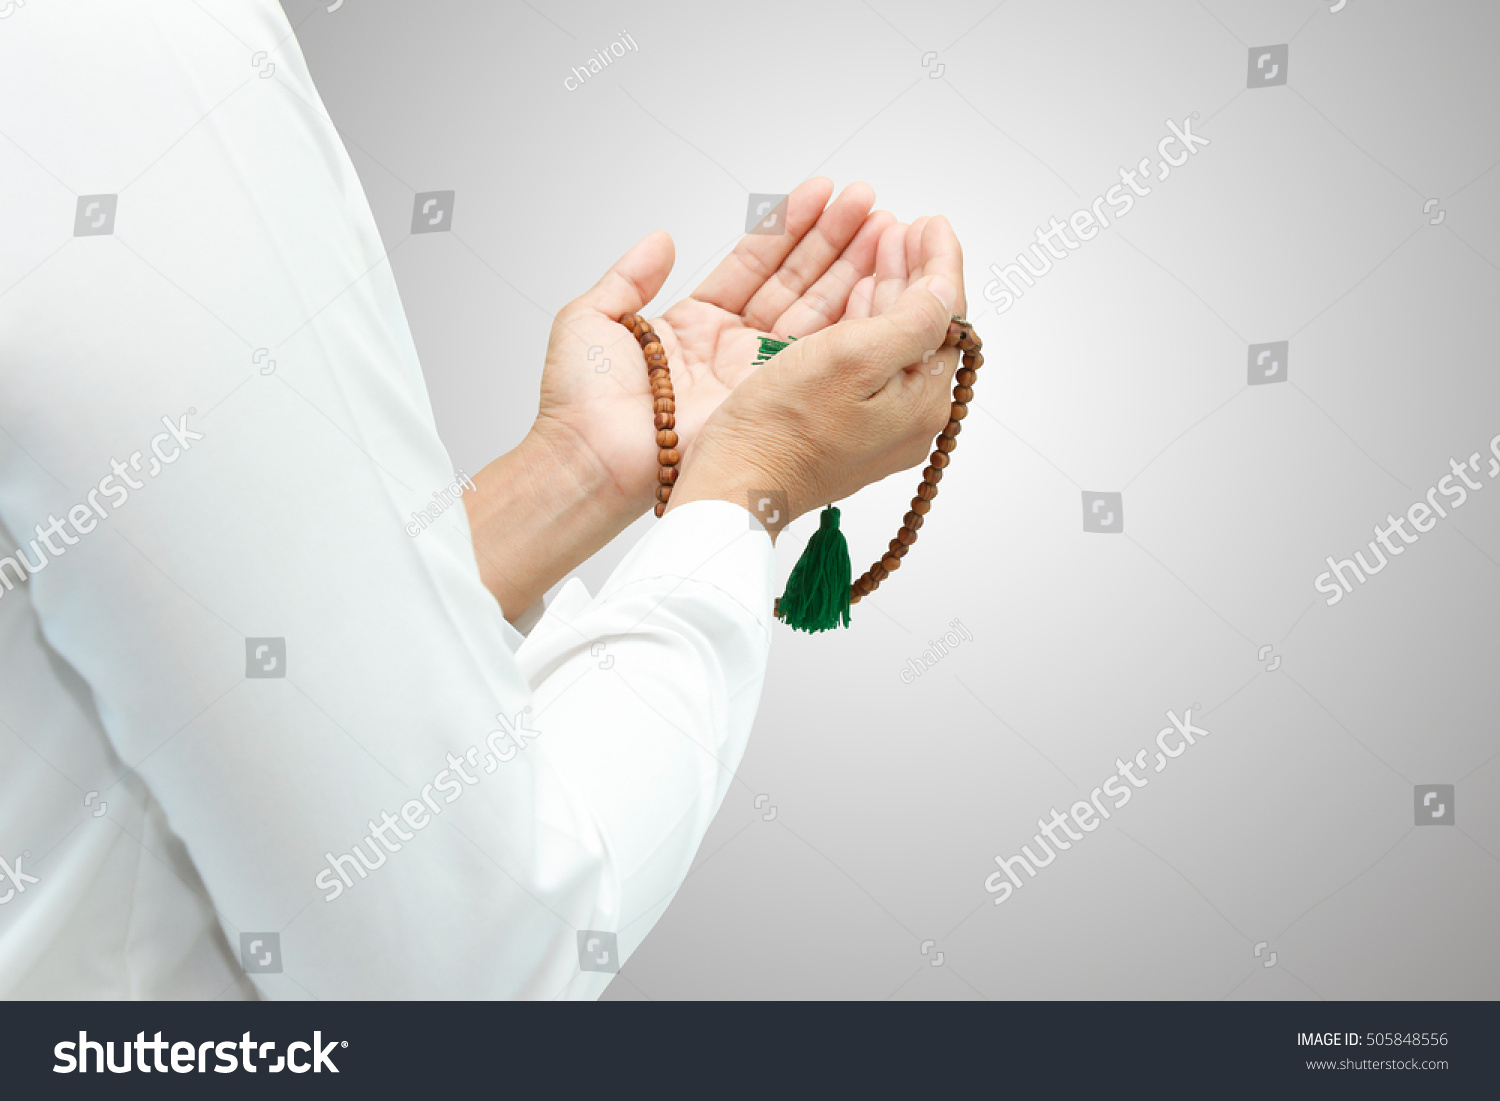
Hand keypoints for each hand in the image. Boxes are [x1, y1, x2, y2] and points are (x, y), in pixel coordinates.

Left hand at [529, 177, 901, 512]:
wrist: (591, 459)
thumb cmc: (580, 400)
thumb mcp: (593, 318)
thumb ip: (630, 276)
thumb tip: (660, 238)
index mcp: (693, 324)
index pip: (753, 264)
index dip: (788, 227)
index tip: (822, 193)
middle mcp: (730, 348)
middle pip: (793, 283)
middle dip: (834, 241)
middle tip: (868, 202)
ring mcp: (754, 375)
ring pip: (813, 312)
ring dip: (850, 269)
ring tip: (882, 226)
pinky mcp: (769, 399)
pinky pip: (813, 352)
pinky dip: (846, 316)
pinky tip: (873, 278)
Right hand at [665, 216, 967, 535]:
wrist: (732, 486)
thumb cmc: (783, 430)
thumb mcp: (856, 358)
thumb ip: (913, 319)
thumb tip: (947, 288)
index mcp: (920, 403)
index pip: (946, 318)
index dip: (939, 263)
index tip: (931, 223)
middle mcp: (902, 415)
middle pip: (916, 325)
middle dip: (909, 268)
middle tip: (901, 226)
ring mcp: (868, 419)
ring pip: (884, 335)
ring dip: (882, 282)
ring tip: (878, 240)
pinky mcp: (833, 419)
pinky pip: (855, 355)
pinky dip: (853, 313)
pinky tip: (849, 290)